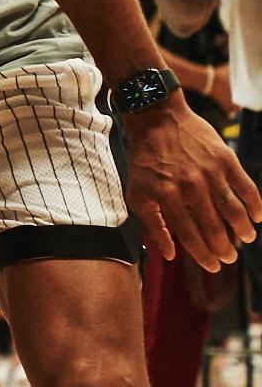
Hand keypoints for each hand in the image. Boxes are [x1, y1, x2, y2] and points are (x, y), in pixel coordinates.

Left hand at [124, 100, 261, 268]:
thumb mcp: (137, 192)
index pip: (189, 235)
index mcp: (165, 195)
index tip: (213, 267)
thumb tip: (170, 254)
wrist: (157, 119)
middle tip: (229, 258)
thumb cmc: (145, 160)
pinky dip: (255, 204)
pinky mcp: (225, 159)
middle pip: (213, 226)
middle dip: (224, 247)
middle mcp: (189, 186)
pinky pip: (246, 187)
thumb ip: (152, 223)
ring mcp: (209, 172)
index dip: (203, 255)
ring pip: (233, 210)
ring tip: (246, 239)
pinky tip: (258, 217)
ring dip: (242, 229)